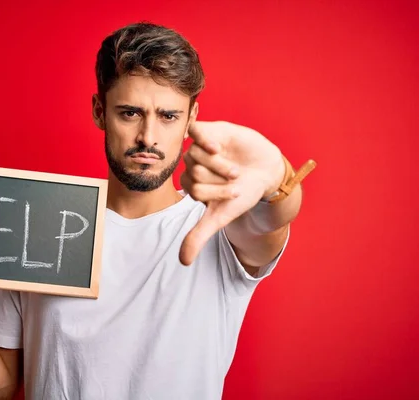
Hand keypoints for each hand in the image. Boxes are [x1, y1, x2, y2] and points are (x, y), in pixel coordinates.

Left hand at [179, 121, 284, 265]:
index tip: (233, 194)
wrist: (267, 171)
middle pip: (195, 173)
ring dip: (221, 166)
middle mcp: (193, 165)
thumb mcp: (221, 216)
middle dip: (220, 180)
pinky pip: (195, 130)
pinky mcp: (210, 130)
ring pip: (197, 156)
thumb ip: (199, 235)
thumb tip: (182, 261)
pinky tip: (218, 147)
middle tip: (236, 179)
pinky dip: (205, 140)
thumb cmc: (243, 193)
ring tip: (236, 167)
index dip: (217, 194)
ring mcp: (200, 147)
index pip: (194, 190)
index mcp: (191, 184)